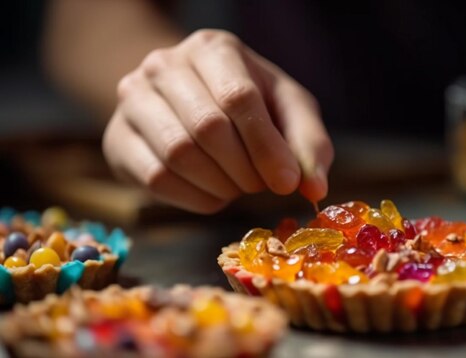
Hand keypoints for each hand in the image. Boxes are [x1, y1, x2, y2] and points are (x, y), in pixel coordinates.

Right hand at [103, 30, 333, 212]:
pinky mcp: (118, 138)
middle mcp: (165, 65)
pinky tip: (214, 193)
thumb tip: (314, 188)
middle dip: (245, 169)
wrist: (188, 101)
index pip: (238, 97)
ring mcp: (134, 100)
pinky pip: (157, 179)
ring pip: (178, 155)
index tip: (287, 182)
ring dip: (221, 185)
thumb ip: (308, 144)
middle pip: (207, 128)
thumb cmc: (249, 105)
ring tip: (239, 186)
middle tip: (262, 184)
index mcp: (213, 49)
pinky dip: (196, 198)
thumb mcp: (288, 110)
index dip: (265, 146)